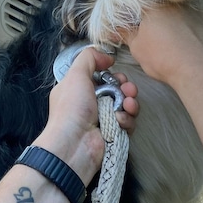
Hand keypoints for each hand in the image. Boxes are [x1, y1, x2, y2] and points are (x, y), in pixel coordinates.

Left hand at [36, 48, 137, 184]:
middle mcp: (91, 104)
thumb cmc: (72, 108)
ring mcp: (103, 120)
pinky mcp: (114, 134)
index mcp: (79, 89)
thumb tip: (106, 57)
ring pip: (126, 106)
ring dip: (130, 103)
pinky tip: (121, 120)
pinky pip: (128, 123)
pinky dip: (127, 120)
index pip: (102, 78)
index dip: (113, 75)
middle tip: (128, 89)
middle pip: (118, 90)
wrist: (74, 144)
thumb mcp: (75, 75)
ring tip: (128, 104)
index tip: (117, 75)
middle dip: (126, 88)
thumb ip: (89, 58)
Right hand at [120, 4, 202, 86]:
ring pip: (173, 14)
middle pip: (156, 8)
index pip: (135, 4)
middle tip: (147, 35)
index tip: (127, 29)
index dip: (129, 17)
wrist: (198, 69)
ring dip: (167, 23)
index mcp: (153, 4)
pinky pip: (188, 21)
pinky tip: (181, 42)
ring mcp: (191, 10)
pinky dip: (183, 28)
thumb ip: (126, 34)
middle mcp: (173, 2)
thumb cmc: (163, 57)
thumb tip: (114, 29)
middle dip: (150, 19)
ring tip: (166, 40)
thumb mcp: (137, 47)